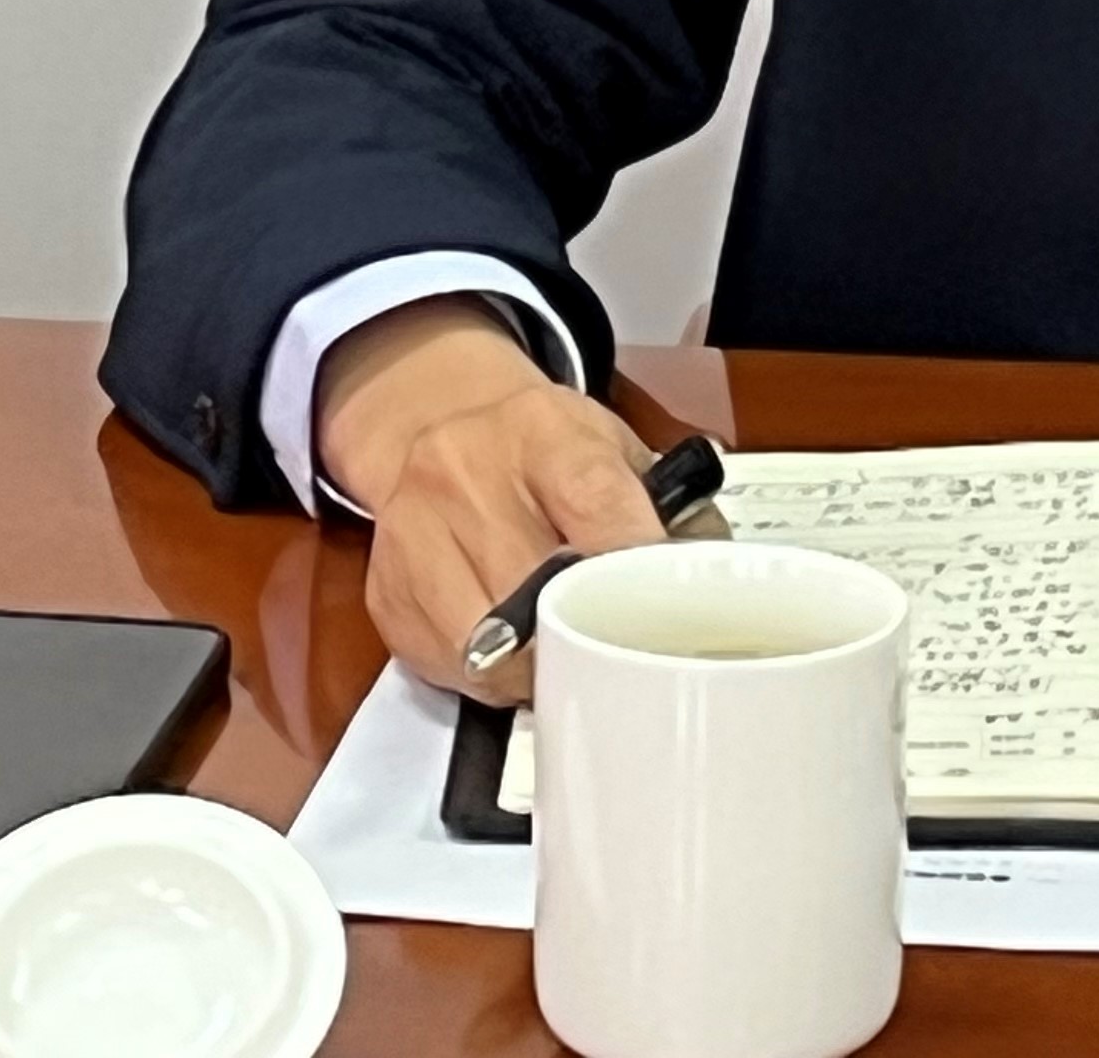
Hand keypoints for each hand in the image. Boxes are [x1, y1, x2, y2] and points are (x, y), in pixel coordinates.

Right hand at [314, 296, 667, 704]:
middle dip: (585, 630)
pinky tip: (515, 657)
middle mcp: (466, 472)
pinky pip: (443, 662)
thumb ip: (670, 507)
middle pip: (534, 583)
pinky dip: (486, 677)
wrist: (441, 421)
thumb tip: (712, 578)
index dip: (634, 562)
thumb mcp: (614, 446)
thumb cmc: (546, 448)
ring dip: (534, 669)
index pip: (595, 501)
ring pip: (483, 641)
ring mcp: (414, 531)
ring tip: (566, 665)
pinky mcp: (385, 589)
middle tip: (622, 654)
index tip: (667, 606)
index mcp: (543, 430)